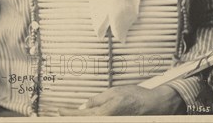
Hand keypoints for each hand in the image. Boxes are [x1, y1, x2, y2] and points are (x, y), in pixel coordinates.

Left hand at [59, 85, 185, 115]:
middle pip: (85, 121)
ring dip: (81, 118)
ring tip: (71, 115)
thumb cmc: (134, 96)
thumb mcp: (113, 93)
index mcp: (105, 114)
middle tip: (61, 113)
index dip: (68, 113)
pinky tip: (85, 116)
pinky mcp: (117, 122)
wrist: (153, 105)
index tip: (59, 110)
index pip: (81, 116)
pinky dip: (90, 119)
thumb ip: (96, 101)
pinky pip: (100, 122)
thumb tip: (82, 106)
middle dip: (72, 118)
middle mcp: (108, 121)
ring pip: (92, 122)